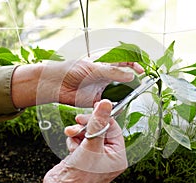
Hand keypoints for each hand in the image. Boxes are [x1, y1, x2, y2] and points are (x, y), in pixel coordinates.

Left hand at [12, 60, 142, 107]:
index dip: (134, 65)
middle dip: (132, 84)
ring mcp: (100, 89)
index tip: (141, 72)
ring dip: (123, 97)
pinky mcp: (95, 101)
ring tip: (128, 99)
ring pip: (117, 93)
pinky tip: (114, 108)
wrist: (54, 84)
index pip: (123, 61)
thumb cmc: (70, 70)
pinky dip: (112, 107)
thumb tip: (130, 76)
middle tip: (138, 88)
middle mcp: (104, 77)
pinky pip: (107, 105)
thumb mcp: (93, 69)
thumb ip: (112, 72)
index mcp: (104, 64)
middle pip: (123, 79)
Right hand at [39, 99, 126, 182]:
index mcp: (117, 155)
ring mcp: (95, 156)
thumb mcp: (91, 145)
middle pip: (100, 129)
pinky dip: (74, 140)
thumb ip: (98, 123)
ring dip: (78, 132)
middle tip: (78, 121)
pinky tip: (71, 148)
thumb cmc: (79, 177)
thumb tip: (106, 105)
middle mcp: (108, 156)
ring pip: (88, 133)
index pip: (113, 127)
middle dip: (87, 125)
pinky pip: (80, 140)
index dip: (102, 117)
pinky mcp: (83, 156)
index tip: (94, 107)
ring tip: (72, 135)